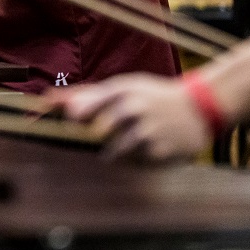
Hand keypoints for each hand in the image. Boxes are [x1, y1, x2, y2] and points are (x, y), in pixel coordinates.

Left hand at [51, 74, 211, 161]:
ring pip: (114, 152)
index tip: (64, 123)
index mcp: (122, 90)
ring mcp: (147, 131)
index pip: (85, 106)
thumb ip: (88, 94)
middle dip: (92, 138)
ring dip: (113, 153)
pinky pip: (135, 163)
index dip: (70, 118)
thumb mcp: (125, 87)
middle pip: (97, 132)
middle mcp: (133, 109)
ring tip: (128, 143)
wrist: (200, 107)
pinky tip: (149, 149)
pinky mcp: (159, 152)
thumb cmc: (153, 96)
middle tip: (96, 138)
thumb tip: (49, 99)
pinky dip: (136, 160)